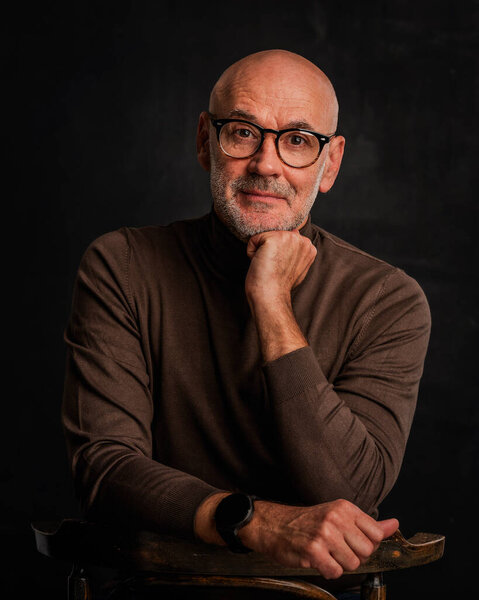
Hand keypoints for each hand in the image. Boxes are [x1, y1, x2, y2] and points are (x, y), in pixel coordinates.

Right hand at [240, 499, 398, 578]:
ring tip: (325, 552)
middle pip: (366, 551)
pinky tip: (317, 559)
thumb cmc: (307, 522)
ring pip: (352, 563)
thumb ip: (368, 524)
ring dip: (339, 564)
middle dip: (353, 555)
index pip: (376, 533)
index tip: (351, 540)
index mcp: (344, 507)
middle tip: (335, 548)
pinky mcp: (314, 551)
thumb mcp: (338, 515)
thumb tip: (394, 525)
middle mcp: (336, 518)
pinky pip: (335, 572)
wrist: (274, 525)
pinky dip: (327, 570)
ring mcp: (325, 534)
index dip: (366, 543)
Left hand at [245, 230, 316, 304]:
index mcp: (308, 247)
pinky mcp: (273, 238)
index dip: (279, 254)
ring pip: (264, 237)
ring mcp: (288, 237)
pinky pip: (253, 240)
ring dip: (261, 251)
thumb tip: (296, 232)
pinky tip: (261, 263)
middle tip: (274, 267)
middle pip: (274, 236)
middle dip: (270, 251)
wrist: (272, 295)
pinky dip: (251, 253)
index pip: (285, 239)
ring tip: (268, 266)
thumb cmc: (281, 286)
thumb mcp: (296, 267)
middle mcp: (301, 239)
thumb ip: (297, 251)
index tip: (281, 268)